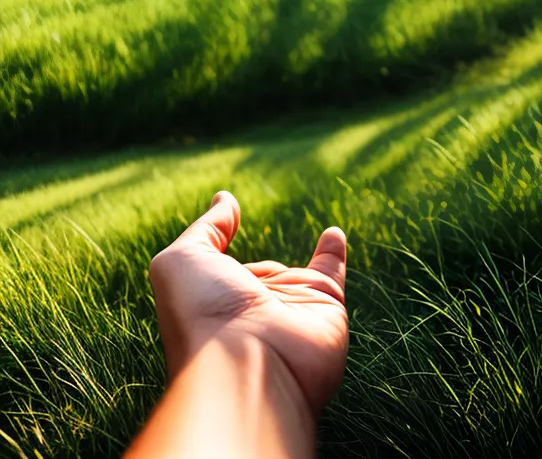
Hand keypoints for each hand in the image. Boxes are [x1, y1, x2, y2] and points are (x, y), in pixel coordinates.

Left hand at [148, 192, 348, 417]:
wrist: (249, 365)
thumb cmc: (205, 314)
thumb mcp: (182, 260)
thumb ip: (206, 228)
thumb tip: (225, 200)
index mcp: (211, 300)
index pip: (217, 269)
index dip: (217, 250)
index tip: (226, 220)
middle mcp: (251, 306)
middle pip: (257, 276)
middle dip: (254, 268)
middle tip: (256, 255)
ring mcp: (290, 306)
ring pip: (298, 273)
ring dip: (301, 258)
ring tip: (306, 241)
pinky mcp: (326, 304)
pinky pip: (333, 271)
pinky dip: (335, 251)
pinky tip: (333, 233)